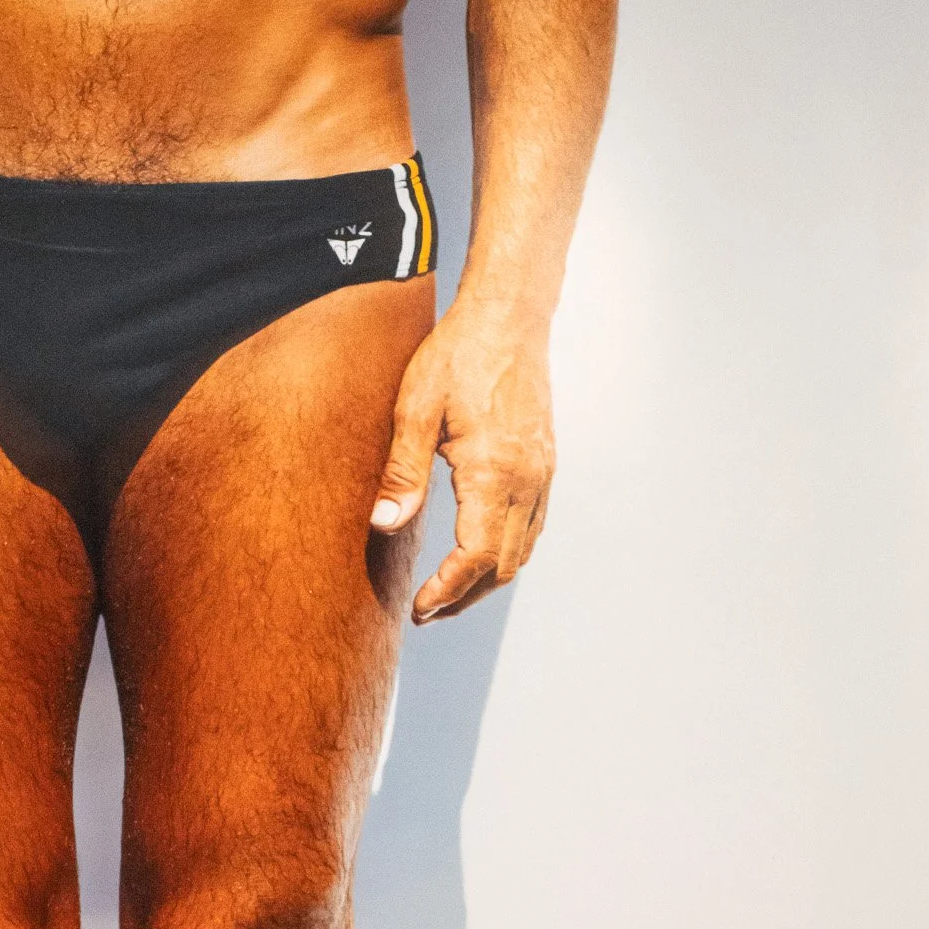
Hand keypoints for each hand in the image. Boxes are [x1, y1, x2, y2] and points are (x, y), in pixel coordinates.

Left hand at [370, 301, 554, 622]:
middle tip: (425, 612)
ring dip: (484, 581)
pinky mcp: (545, 467)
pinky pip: (531, 529)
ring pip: (520, 553)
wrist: (509, 316)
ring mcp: (542, 476)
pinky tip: (477, 556)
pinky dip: (504, 554)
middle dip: (463, 597)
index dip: (447, 591)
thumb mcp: (415, 409)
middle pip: (501, 567)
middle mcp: (527, 482)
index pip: (475, 557)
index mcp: (495, 472)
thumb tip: (384, 526)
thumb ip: (402, 473)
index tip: (418, 610)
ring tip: (447, 593)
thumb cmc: (457, 355)